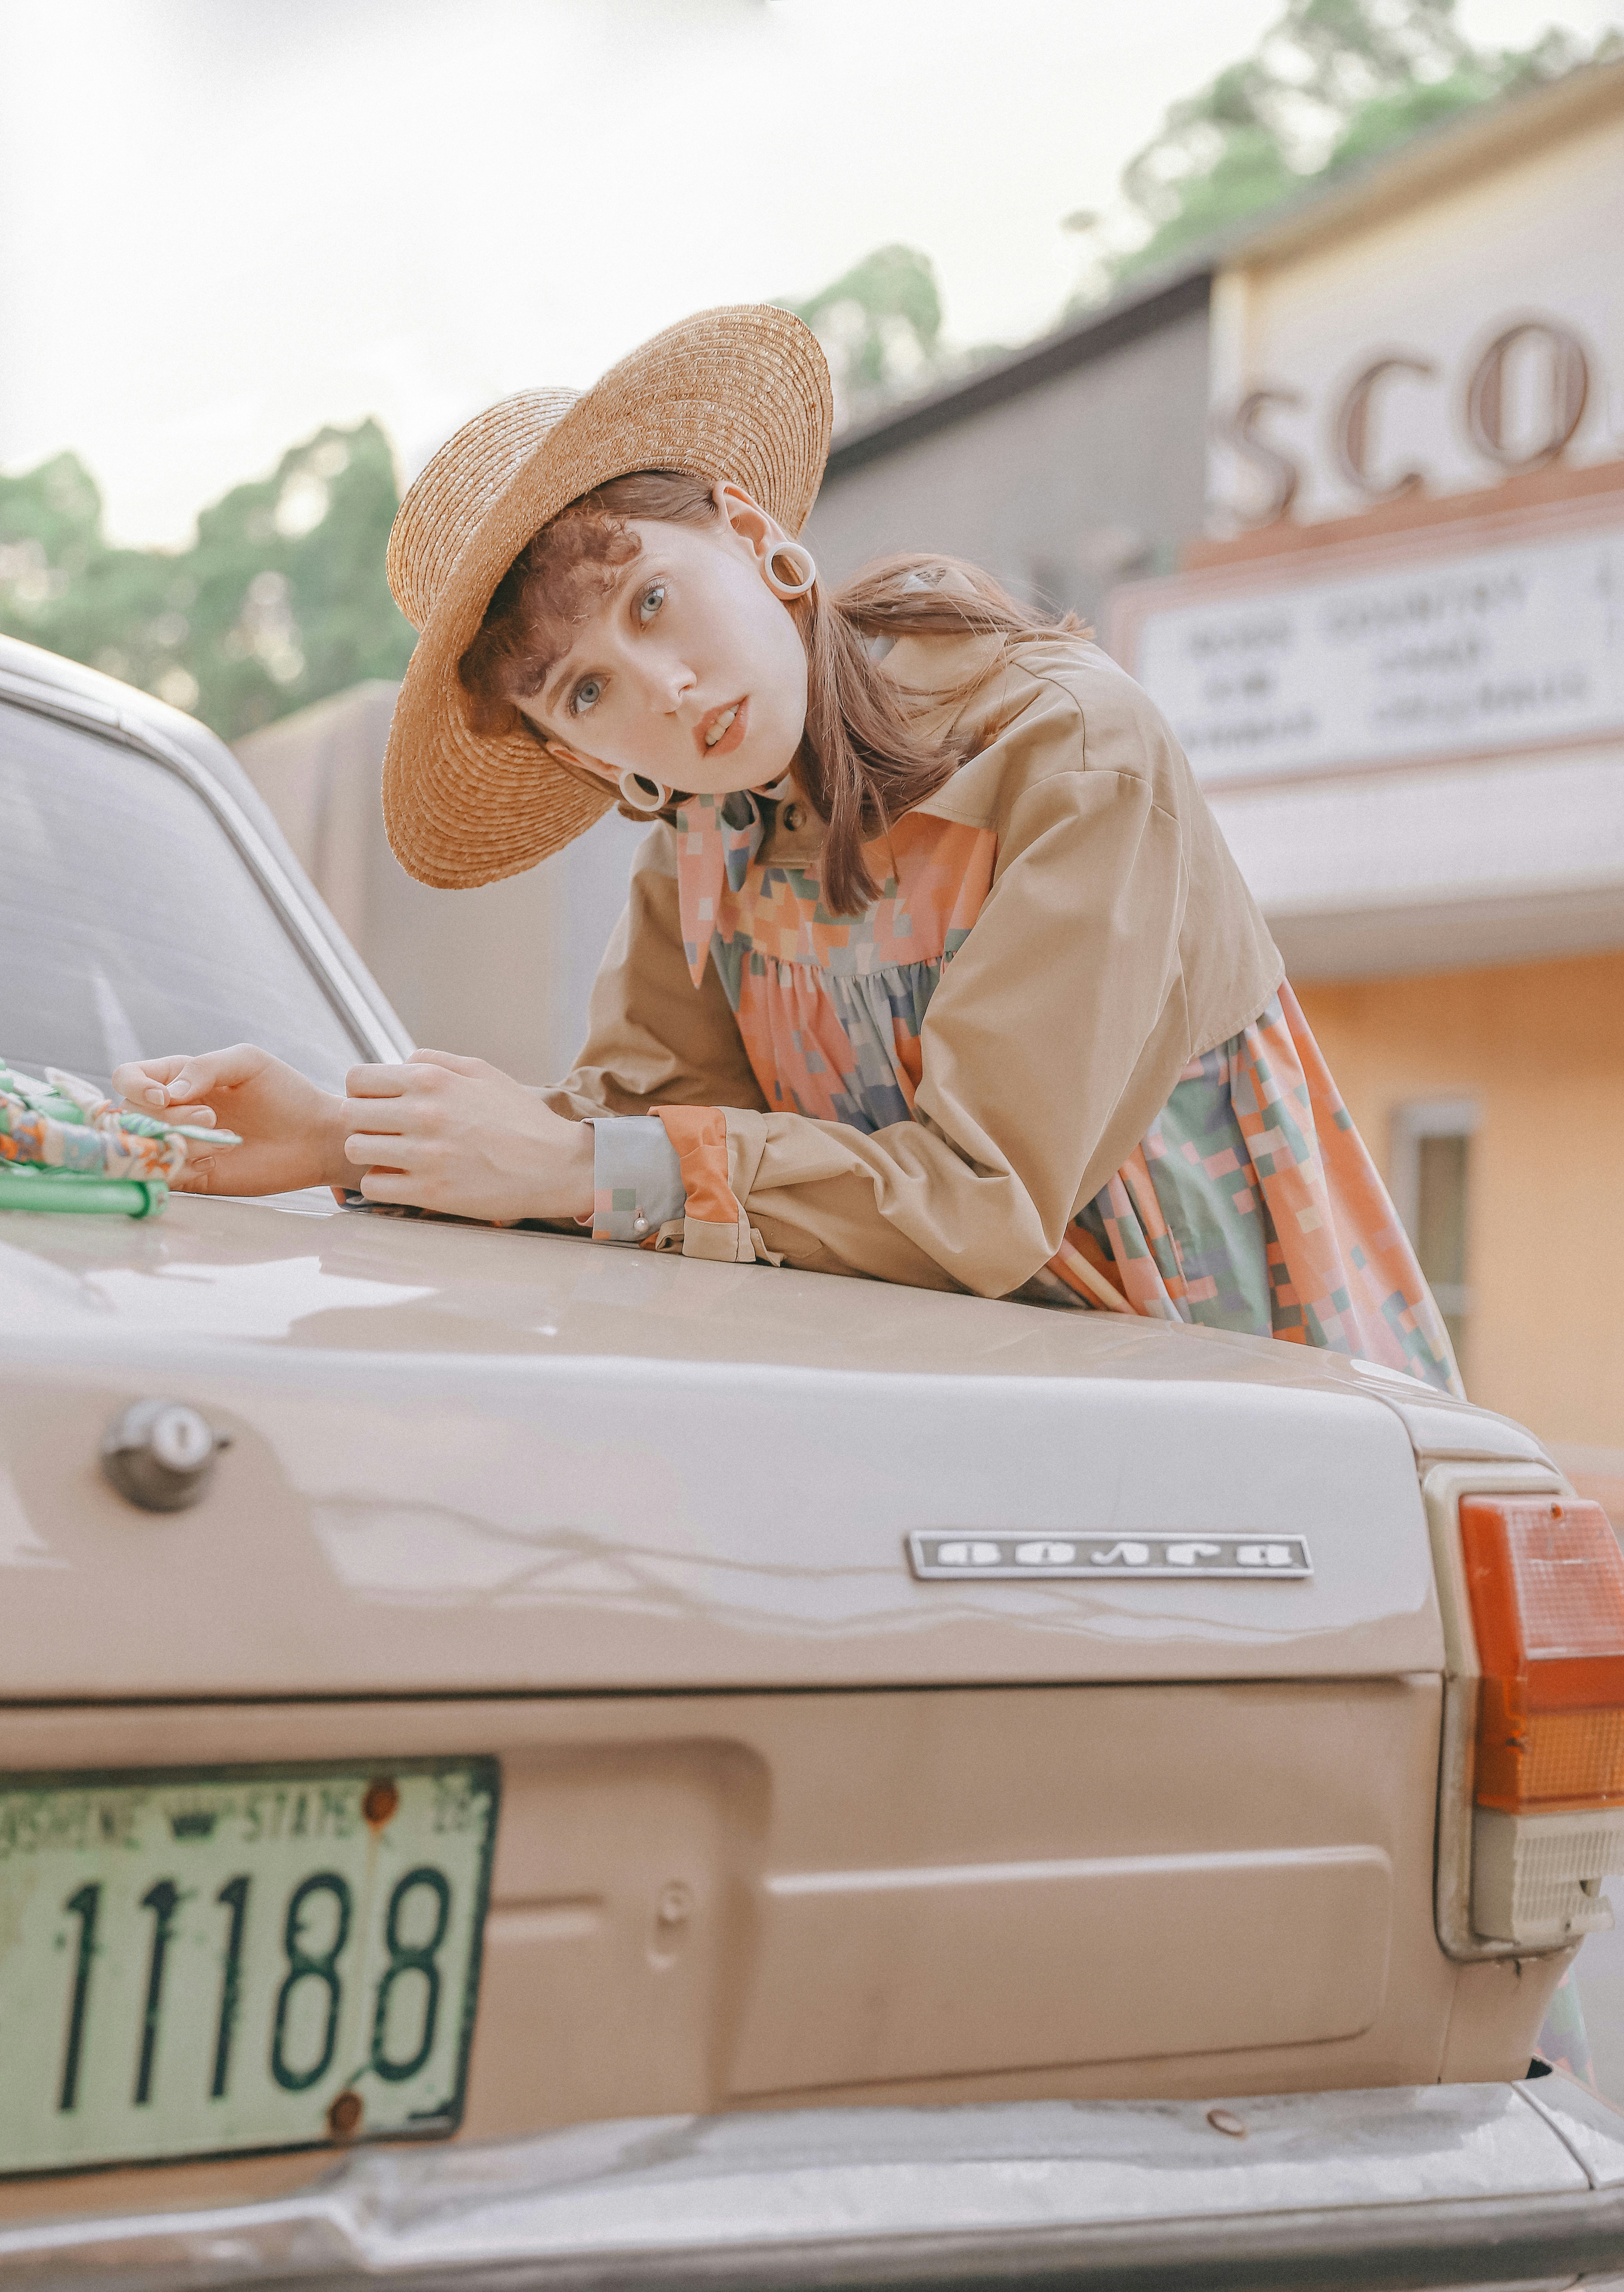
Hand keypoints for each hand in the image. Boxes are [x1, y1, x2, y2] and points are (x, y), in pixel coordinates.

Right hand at [112, 1045, 349, 1195]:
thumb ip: (204, 1066)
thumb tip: (167, 1091)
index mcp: (179, 1077)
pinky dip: (180, 1168)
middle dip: (166, 1117)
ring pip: (142, 1145)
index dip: (135, 1086)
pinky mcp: (192, 1175)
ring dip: (175, 1142)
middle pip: (131, 1114)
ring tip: (222, 1141)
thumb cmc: (285, 1092)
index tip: (163, 1096)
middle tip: (210, 1119)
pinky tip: (213, 1162)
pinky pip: (162, 1175)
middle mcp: (172, 1110)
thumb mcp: (247, 1062)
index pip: (128, 1077)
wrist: (315, 1137)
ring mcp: (180, 1144)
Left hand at [343, 1050, 593, 1223]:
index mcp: (433, 1080)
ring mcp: (425, 1155)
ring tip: (392, 1158)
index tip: (378, 1105)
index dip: (362, 1092)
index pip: (357, 1079)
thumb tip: (401, 1061)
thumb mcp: (483, 1072)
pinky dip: (381, 1185)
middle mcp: (423, 1114)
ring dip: (368, 1155)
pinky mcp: (429, 1193)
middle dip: (361, 1123)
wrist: (557, 1166)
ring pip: (355, 1151)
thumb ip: (436, 1060)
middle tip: (383, 1133)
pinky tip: (403, 1181)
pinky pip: (373, 1187)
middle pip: (350, 1114)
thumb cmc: (521, 1118)